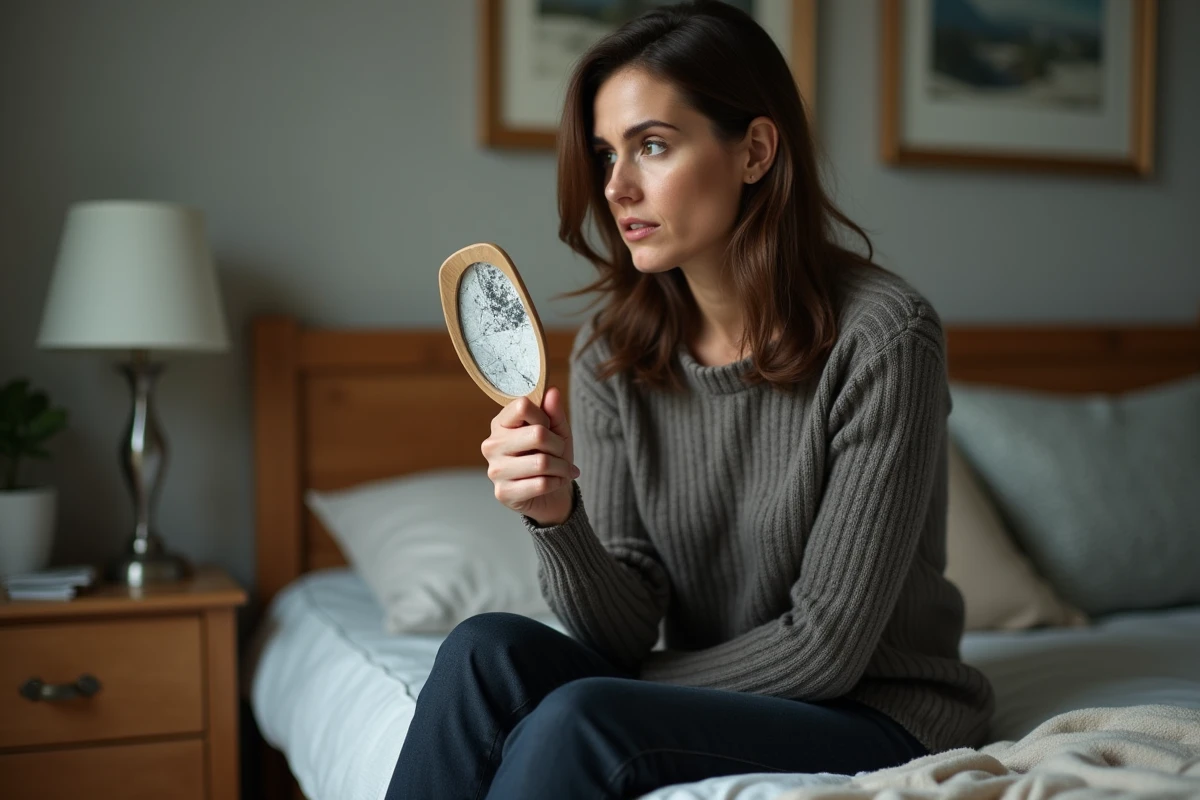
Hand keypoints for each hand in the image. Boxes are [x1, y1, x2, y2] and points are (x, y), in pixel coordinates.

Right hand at [481, 386, 577, 526]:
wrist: (551, 494)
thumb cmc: (551, 457)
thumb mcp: (557, 431)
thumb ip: (554, 411)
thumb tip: (552, 391)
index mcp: (501, 423)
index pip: (523, 406)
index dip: (544, 417)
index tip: (548, 428)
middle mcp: (492, 444)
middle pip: (538, 435)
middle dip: (558, 446)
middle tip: (560, 453)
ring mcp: (495, 470)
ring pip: (542, 462)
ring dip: (561, 467)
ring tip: (561, 469)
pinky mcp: (503, 493)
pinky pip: (541, 484)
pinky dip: (556, 482)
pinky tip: (554, 483)